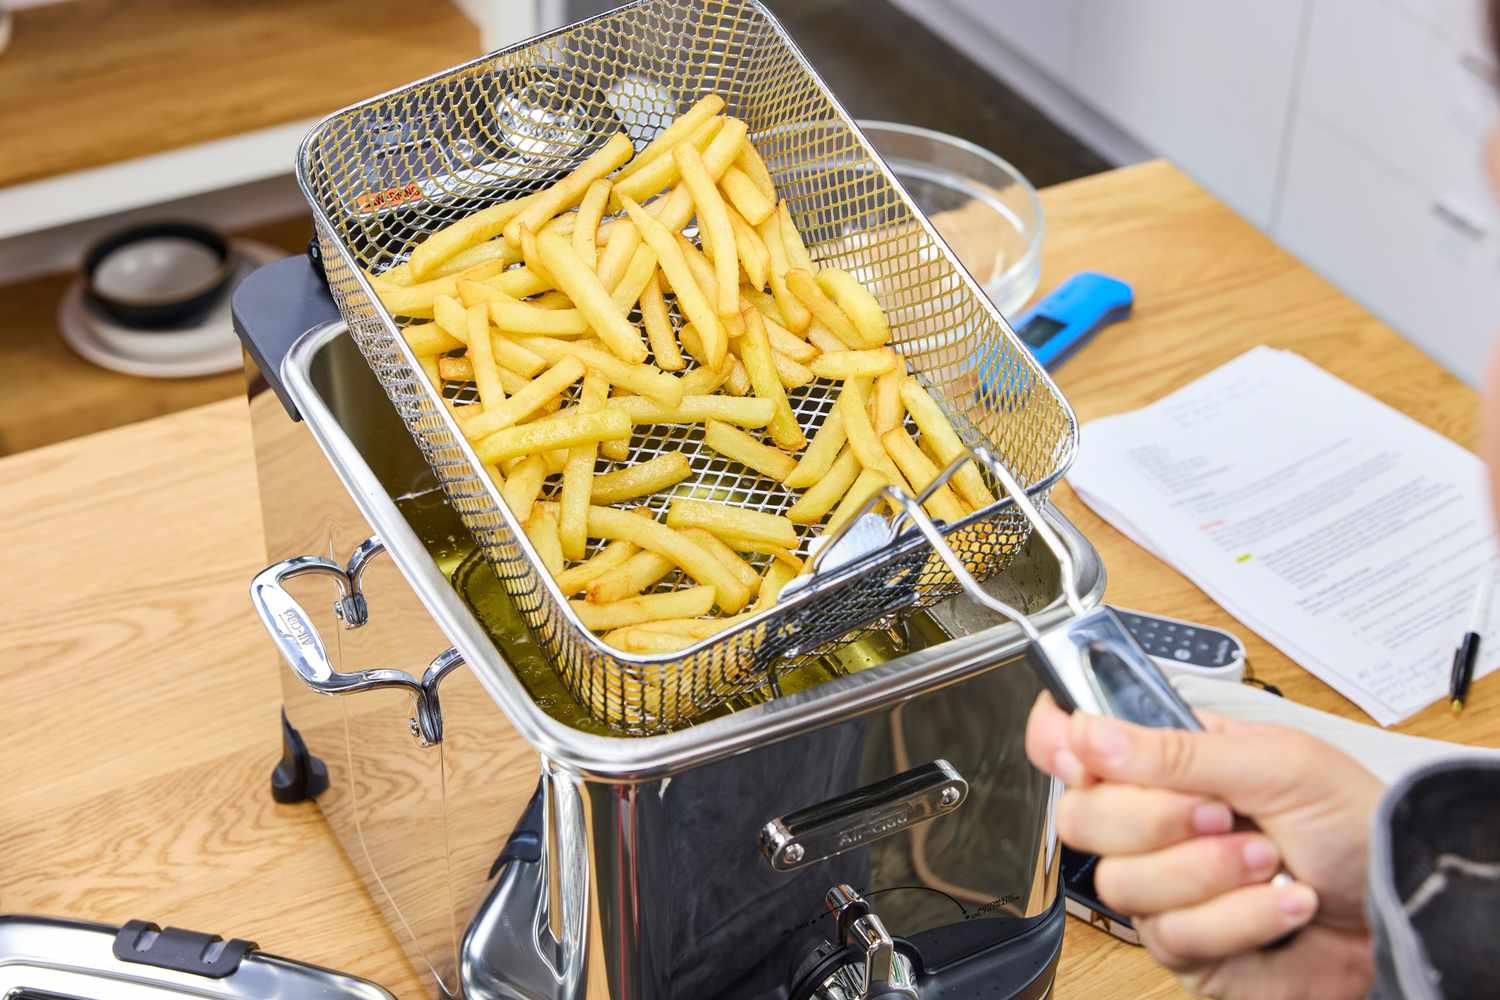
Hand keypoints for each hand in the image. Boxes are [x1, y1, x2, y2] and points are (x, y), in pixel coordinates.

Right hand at [1027, 693, 1383, 999]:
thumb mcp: (1275, 763)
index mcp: (1165, 759)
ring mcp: (1165, 887)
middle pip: (1080, 817)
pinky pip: (1173, 937)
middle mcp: (1154, 822)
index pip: (1072, 741)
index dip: (1059, 744)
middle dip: (1154, 818)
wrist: (1401, 906)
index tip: (1081, 755)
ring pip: (1122, 884)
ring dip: (1208, 872)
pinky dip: (1239, 919)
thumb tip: (1089, 734)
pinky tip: (1280, 904)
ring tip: (1269, 861)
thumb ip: (1176, 750)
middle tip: (1220, 812)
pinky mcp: (1187, 948)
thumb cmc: (1353, 822)